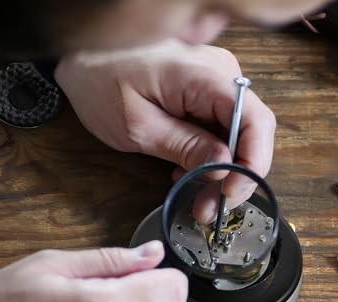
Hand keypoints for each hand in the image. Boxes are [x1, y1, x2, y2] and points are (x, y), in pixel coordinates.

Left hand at [55, 40, 276, 221]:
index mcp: (206, 76)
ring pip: (238, 138)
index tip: (230, 193)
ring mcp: (214, 84)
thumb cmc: (100, 79)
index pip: (255, 121)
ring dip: (224, 174)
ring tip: (201, 200)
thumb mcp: (140, 125)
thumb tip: (223, 169)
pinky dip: (212, 159)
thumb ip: (186, 146)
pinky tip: (190, 174)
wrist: (82, 56)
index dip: (252, 163)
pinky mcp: (205, 95)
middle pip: (251, 134)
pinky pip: (221, 132)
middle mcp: (220, 75)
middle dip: (237, 177)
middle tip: (212, 208)